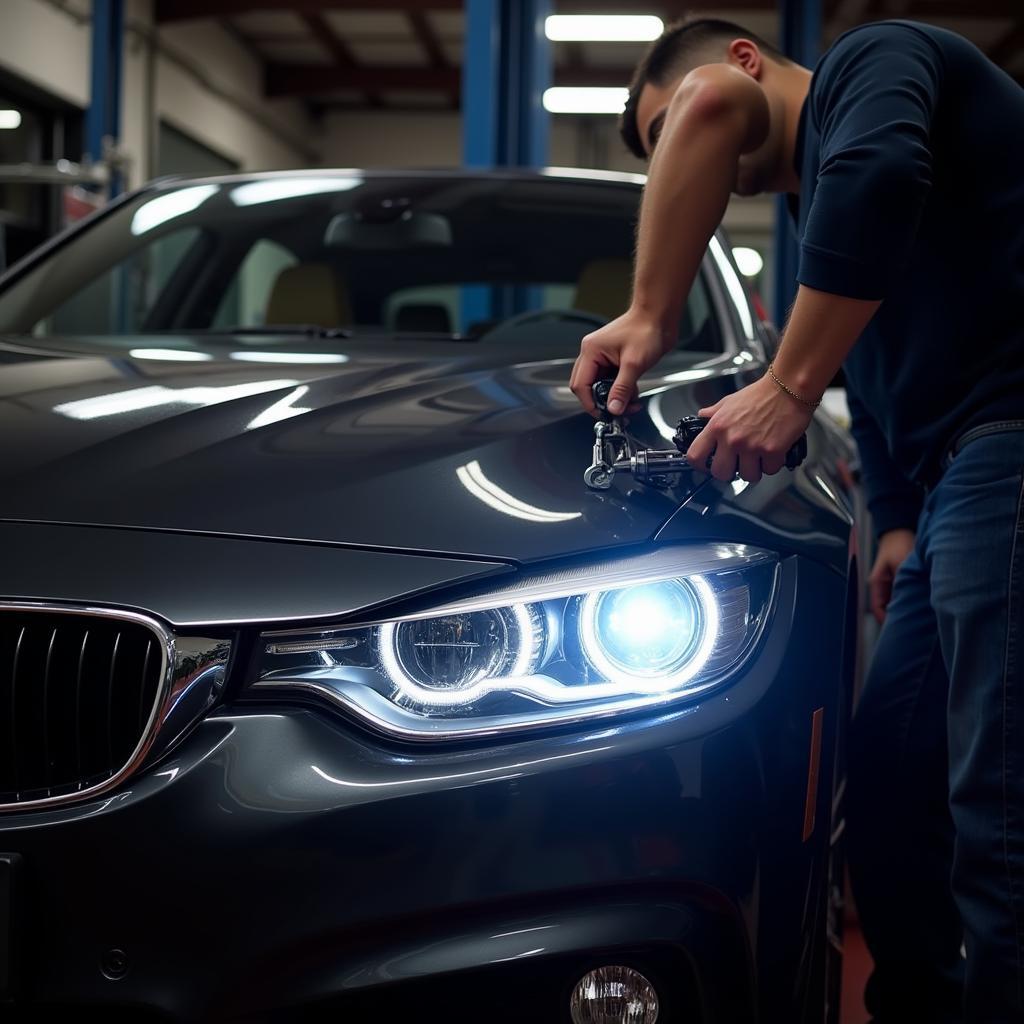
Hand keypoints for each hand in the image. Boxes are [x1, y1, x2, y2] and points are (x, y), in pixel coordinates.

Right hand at [569, 309, 672, 415]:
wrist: (660, 316)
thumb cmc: (646, 329)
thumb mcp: (634, 364)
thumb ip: (622, 389)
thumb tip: (613, 408)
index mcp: (591, 351)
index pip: (580, 384)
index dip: (589, 403)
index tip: (603, 414)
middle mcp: (593, 353)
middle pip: (586, 386)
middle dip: (602, 401)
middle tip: (617, 411)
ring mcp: (603, 356)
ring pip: (600, 385)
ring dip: (614, 397)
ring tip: (630, 403)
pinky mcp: (614, 360)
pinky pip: (611, 381)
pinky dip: (621, 390)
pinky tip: (633, 393)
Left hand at [686, 374, 813, 482]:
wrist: (787, 388)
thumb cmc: (761, 394)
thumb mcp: (729, 401)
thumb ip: (713, 413)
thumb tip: (702, 416)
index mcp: (717, 426)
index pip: (695, 456)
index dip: (700, 465)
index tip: (707, 465)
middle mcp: (731, 438)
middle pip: (720, 473)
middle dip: (729, 472)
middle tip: (737, 463)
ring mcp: (751, 446)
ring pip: (747, 476)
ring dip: (753, 470)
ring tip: (758, 457)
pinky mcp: (772, 451)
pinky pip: (769, 470)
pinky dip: (772, 464)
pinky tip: (773, 452)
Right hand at [868, 528, 914, 623]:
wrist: (899, 529)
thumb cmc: (898, 544)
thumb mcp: (902, 564)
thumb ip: (904, 583)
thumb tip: (911, 599)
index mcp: (877, 583)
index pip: (878, 609)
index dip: (887, 621)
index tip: (900, 629)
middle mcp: (881, 585)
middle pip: (887, 608)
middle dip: (898, 617)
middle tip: (912, 626)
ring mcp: (889, 583)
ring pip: (895, 603)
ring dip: (905, 608)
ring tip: (917, 617)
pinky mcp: (898, 580)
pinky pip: (901, 596)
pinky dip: (909, 600)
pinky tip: (920, 603)